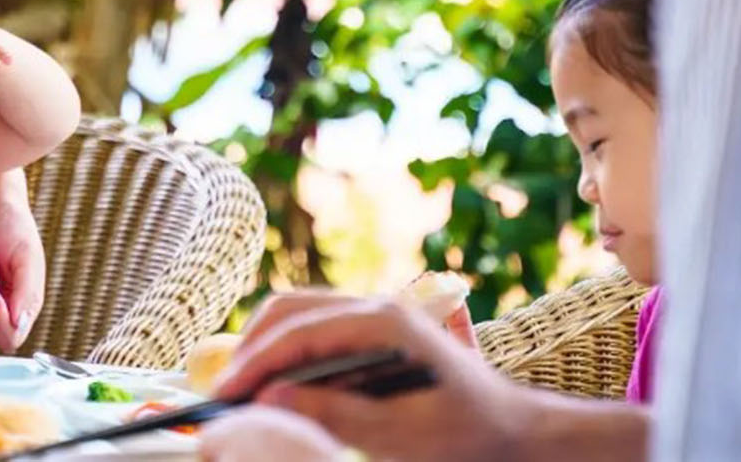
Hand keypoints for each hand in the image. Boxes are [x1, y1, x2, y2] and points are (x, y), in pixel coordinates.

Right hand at [216, 293, 527, 461]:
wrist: (515, 430)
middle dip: (251, 348)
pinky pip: (317, 329)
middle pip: (291, 309)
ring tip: (245, 392)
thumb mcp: (402, 435)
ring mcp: (376, 312)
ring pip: (300, 313)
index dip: (256, 362)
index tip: (225, 395)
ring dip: (267, 347)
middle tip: (226, 395)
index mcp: (386, 321)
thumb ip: (337, 413)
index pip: (301, 332)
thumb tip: (272, 397)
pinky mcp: (374, 330)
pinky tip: (281, 386)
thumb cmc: (468, 434)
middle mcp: (378, 304)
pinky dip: (288, 352)